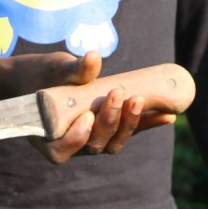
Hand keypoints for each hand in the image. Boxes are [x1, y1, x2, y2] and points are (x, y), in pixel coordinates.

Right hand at [0, 51, 175, 163]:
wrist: (41, 78)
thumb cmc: (40, 75)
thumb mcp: (52, 71)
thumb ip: (73, 70)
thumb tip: (95, 58)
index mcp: (48, 138)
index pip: (62, 150)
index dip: (76, 138)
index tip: (86, 117)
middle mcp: (71, 146)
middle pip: (94, 145)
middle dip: (110, 122)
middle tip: (118, 94)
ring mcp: (90, 141)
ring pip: (113, 143)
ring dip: (131, 124)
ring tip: (142, 100)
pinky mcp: (107, 131)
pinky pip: (127, 131)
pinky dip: (147, 124)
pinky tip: (168, 116)